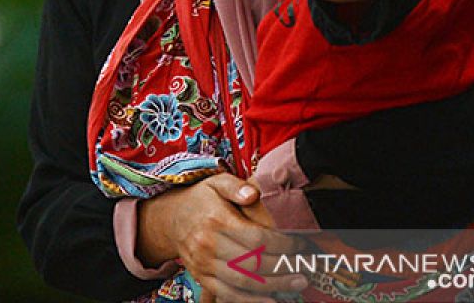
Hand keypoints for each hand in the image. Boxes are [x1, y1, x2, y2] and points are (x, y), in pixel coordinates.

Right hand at [139, 174, 308, 302]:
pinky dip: (251, 301)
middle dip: (282, 269)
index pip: (256, 237)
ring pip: (243, 282)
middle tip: (303, 270)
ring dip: (273, 287)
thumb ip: (235, 186)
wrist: (171, 219)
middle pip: (252, 263)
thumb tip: (252, 193)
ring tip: (295, 284)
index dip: (282, 244)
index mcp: (216, 219)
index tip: (299, 245)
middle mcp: (208, 244)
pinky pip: (228, 294)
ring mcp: (203, 264)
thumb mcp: (215, 182)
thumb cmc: (200, 200)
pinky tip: (272, 300)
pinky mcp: (202, 278)